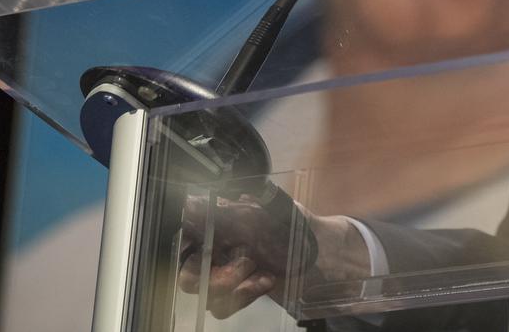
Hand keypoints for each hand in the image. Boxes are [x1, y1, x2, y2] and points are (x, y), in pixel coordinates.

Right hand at [177, 193, 370, 319]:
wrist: (326, 257)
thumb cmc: (299, 227)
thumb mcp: (266, 212)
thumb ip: (228, 210)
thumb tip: (191, 203)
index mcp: (221, 220)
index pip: (184, 230)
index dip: (182, 242)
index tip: (192, 247)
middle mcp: (219, 245)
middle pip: (186, 268)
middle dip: (207, 271)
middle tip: (241, 260)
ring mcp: (227, 271)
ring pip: (202, 291)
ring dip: (230, 282)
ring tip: (257, 267)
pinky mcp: (238, 293)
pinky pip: (221, 307)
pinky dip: (242, 295)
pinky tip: (265, 280)